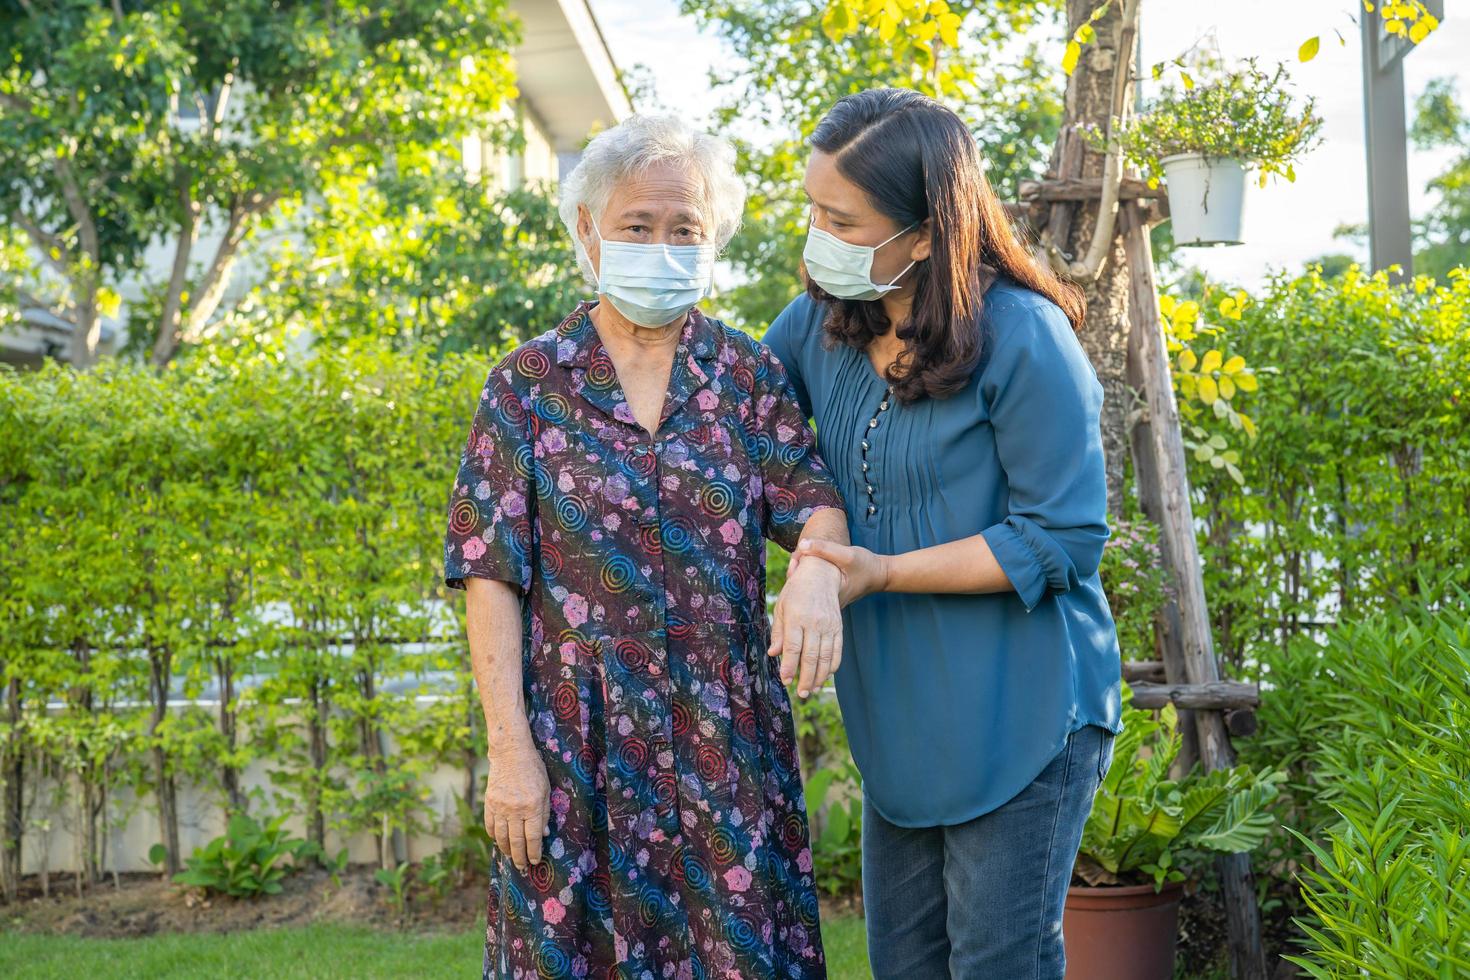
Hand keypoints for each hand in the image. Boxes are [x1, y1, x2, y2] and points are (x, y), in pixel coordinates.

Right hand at [483, 739, 549, 871]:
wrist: (510, 753)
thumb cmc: (533, 769)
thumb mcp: (546, 790)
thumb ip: (544, 813)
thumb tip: (543, 835)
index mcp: (532, 806)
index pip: (533, 837)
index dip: (534, 852)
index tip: (535, 861)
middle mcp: (515, 809)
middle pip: (516, 841)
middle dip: (520, 857)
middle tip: (522, 867)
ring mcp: (500, 807)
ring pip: (501, 836)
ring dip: (506, 850)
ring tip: (511, 857)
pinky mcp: (489, 803)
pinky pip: (490, 825)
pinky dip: (494, 836)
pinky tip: (499, 841)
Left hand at [767, 551, 843, 698]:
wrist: (823, 573)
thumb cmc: (797, 591)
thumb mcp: (782, 606)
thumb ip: (778, 631)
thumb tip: (773, 653)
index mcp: (797, 616)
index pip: (793, 647)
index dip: (789, 666)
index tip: (785, 680)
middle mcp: (815, 622)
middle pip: (811, 656)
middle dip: (806, 677)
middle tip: (801, 693)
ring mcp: (829, 625)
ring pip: (826, 657)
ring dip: (820, 676)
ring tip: (812, 689)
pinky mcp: (839, 627)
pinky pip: (837, 651)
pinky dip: (832, 666)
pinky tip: (826, 676)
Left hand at [789, 539, 890, 606]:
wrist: (881, 574)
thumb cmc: (865, 565)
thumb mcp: (847, 554)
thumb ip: (824, 549)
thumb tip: (802, 544)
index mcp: (828, 598)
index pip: (801, 589)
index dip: (794, 572)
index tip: (796, 557)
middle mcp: (826, 604)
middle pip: (800, 589)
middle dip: (796, 571)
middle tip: (798, 555)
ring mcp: (827, 601)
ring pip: (806, 587)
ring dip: (802, 572)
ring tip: (803, 558)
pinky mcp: (829, 594)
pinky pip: (813, 586)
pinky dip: (810, 575)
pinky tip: (810, 564)